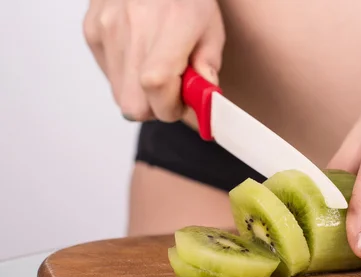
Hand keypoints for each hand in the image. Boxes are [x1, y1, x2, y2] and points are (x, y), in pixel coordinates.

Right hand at [83, 0, 224, 122]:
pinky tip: (140, 54)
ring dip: (141, 94)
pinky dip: (127, 76)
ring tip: (157, 66)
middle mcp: (132, 28)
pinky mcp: (92, 31)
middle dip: (157, 107)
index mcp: (169, 26)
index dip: (172, 107)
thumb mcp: (211, 29)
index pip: (157, 87)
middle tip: (173, 90)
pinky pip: (109, 75)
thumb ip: (208, 69)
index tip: (185, 105)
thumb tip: (204, 104)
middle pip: (134, 105)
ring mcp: (106, 30)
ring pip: (120, 95)